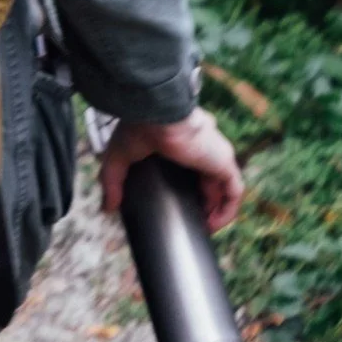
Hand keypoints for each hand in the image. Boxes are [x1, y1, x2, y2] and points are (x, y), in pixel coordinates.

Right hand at [98, 106, 242, 233]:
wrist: (156, 114)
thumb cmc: (138, 126)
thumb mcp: (119, 156)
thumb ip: (112, 182)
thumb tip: (106, 208)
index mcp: (181, 138)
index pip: (190, 164)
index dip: (188, 187)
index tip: (178, 205)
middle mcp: (202, 143)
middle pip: (209, 177)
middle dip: (203, 201)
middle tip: (191, 219)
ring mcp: (215, 152)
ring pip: (223, 185)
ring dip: (217, 208)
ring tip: (203, 227)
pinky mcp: (224, 162)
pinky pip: (234, 192)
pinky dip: (227, 211)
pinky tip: (213, 225)